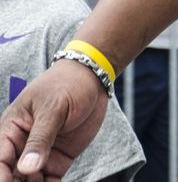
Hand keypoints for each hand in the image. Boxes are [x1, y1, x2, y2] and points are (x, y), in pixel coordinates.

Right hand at [0, 60, 107, 180]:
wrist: (93, 78)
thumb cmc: (68, 83)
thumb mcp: (53, 108)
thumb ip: (41, 138)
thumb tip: (25, 168)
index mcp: (12, 128)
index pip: (0, 159)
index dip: (2, 177)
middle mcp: (22, 145)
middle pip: (11, 175)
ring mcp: (40, 155)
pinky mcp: (57, 161)